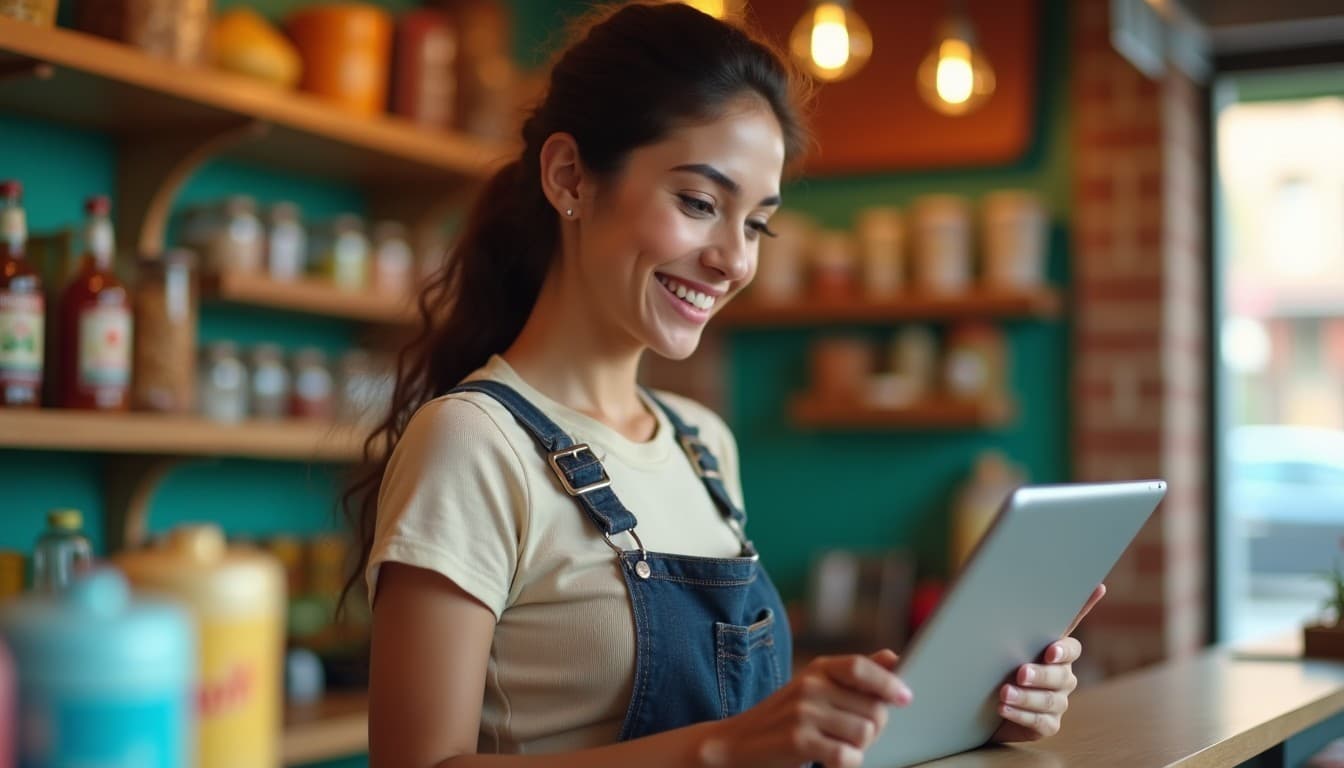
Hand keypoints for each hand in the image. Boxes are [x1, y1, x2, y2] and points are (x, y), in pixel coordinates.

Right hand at [699, 650, 911, 767]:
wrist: (734, 743)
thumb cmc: (782, 718)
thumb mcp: (815, 687)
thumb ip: (854, 674)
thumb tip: (893, 657)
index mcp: (817, 668)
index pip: (861, 667)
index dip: (888, 682)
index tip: (905, 698)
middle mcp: (810, 685)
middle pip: (872, 708)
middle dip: (873, 728)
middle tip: (852, 735)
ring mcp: (803, 712)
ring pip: (864, 733)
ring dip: (859, 748)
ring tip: (838, 746)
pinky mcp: (799, 741)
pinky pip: (847, 755)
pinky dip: (846, 763)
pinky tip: (830, 760)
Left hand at [991, 583, 1105, 742]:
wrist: (975, 700)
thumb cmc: (989, 661)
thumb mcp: (995, 638)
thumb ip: (1003, 619)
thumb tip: (985, 577)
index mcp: (1054, 649)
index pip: (1072, 642)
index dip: (1064, 647)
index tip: (1050, 649)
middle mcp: (1062, 674)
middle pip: (1062, 674)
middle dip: (1041, 674)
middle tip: (1020, 672)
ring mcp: (1057, 699)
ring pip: (1051, 699)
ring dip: (1027, 696)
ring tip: (1004, 692)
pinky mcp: (1047, 723)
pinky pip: (1042, 722)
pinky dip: (1022, 715)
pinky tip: (1004, 708)